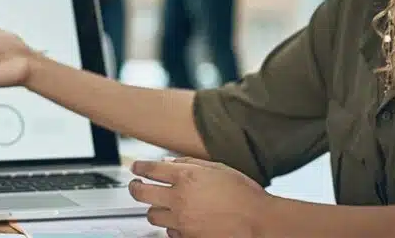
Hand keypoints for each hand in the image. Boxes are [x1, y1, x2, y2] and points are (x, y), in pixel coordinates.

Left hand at [130, 157, 268, 237]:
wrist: (261, 223)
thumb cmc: (245, 195)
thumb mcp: (218, 168)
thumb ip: (190, 163)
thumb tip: (169, 163)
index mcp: (186, 177)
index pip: (149, 169)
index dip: (139, 167)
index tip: (136, 168)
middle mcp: (179, 198)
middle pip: (140, 193)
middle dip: (134, 188)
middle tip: (135, 186)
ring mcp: (182, 220)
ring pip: (152, 215)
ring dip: (154, 209)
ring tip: (160, 205)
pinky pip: (169, 232)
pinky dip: (171, 226)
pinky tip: (179, 221)